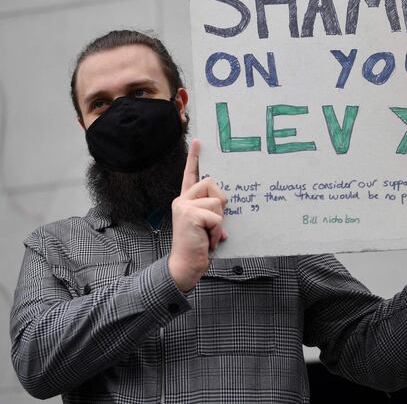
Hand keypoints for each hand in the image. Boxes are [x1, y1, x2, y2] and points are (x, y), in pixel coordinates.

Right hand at [168, 138, 228, 291]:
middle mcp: (182, 200)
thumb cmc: (198, 247)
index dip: (194, 158)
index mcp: (186, 201)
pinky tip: (207, 241)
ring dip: (219, 223)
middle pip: (212, 184)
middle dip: (220, 204)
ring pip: (217, 202)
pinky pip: (216, 217)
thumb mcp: (207, 225)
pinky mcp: (190, 215)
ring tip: (208, 236)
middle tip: (212, 225)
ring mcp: (184, 206)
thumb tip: (223, 204)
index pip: (190, 175)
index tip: (199, 141)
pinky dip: (217, 232)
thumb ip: (212, 211)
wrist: (184, 266)